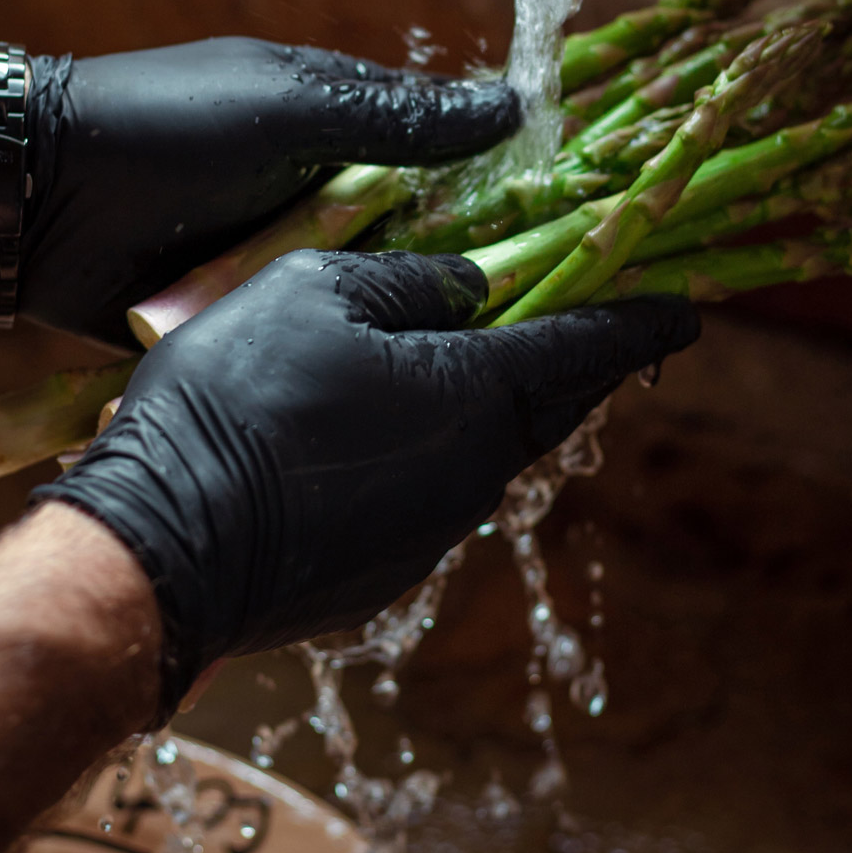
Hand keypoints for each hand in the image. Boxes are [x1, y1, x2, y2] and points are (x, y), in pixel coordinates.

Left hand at [20, 39, 518, 345]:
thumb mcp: (292, 108)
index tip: (570, 222)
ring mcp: (282, 254)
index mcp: (335, 127)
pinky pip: (312, 331)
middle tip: (542, 315)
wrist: (39, 197)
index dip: (502, 185)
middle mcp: (319, 191)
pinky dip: (347, 350)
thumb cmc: (169, 126)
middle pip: (415, 231)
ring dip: (411, 316)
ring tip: (492, 364)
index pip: (441, 154)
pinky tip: (408, 387)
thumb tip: (514, 106)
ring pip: (371, 288)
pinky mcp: (249, 310)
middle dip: (466, 266)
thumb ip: (396, 117)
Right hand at [32, 248, 699, 719]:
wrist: (164, 544)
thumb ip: (411, 283)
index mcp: (477, 396)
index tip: (686, 309)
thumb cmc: (241, 398)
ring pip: (493, 450)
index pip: (587, 349)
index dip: (640, 322)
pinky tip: (396, 429)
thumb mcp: (320, 291)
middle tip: (598, 326)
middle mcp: (477, 472)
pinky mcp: (386, 569)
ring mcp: (433, 529)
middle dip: (583, 362)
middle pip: (554, 405)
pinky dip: (443, 448)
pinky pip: (438, 491)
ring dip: (505, 404)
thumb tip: (469, 286)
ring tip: (484, 362)